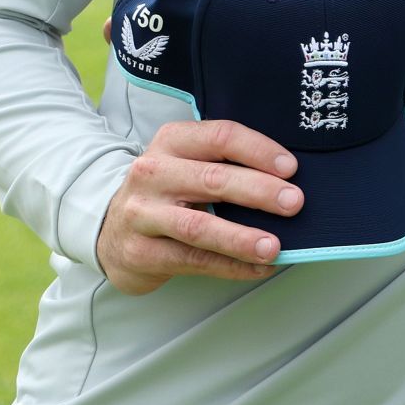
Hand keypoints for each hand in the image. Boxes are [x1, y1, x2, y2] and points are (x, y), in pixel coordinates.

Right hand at [96, 120, 302, 294]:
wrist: (110, 228)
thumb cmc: (167, 190)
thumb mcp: (187, 162)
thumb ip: (226, 163)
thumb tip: (288, 180)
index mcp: (172, 141)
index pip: (221, 137)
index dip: (259, 150)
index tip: (290, 168)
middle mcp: (153, 173)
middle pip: (213, 179)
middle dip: (259, 191)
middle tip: (294, 202)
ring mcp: (142, 214)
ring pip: (198, 226)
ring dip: (241, 237)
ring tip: (274, 246)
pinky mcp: (140, 251)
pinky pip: (193, 260)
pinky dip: (230, 266)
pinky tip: (258, 267)